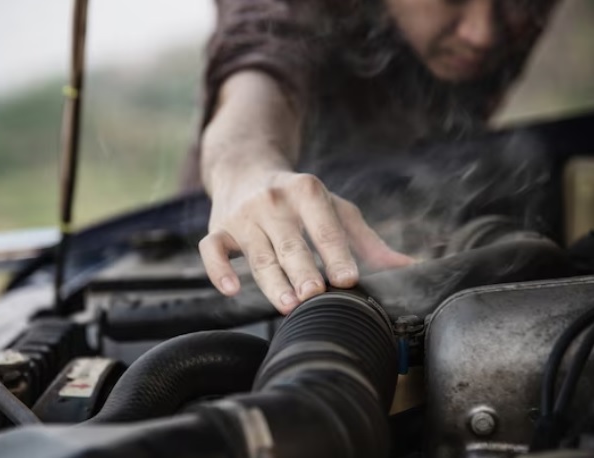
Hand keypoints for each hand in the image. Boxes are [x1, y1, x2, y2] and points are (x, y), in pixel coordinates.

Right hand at [199, 170, 413, 313]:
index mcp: (306, 191)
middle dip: (302, 269)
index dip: (336, 252)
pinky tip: (231, 289)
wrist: (245, 169)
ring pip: (256, 252)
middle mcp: (272, 200)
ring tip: (287, 305)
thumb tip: (409, 268)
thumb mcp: (334, 208)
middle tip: (314, 295)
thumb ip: (366, 241)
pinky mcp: (218, 228)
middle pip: (289, 242)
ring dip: (271, 280)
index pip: (324, 225)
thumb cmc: (298, 198)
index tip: (348, 279)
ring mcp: (243, 215)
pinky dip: (218, 270)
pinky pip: (211, 250)